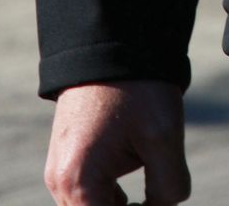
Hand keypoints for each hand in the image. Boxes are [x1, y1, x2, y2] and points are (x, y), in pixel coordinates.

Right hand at [44, 79, 190, 205]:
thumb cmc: (136, 88)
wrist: (113, 40)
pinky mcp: (68, 158)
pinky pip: (89, 194)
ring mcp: (60, 170)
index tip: (157, 204)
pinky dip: (112, 199)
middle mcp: (60, 183)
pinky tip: (138, 196)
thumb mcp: (163, 137)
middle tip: (157, 202)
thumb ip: (168, 189)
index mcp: (78, 183)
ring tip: (150, 200)